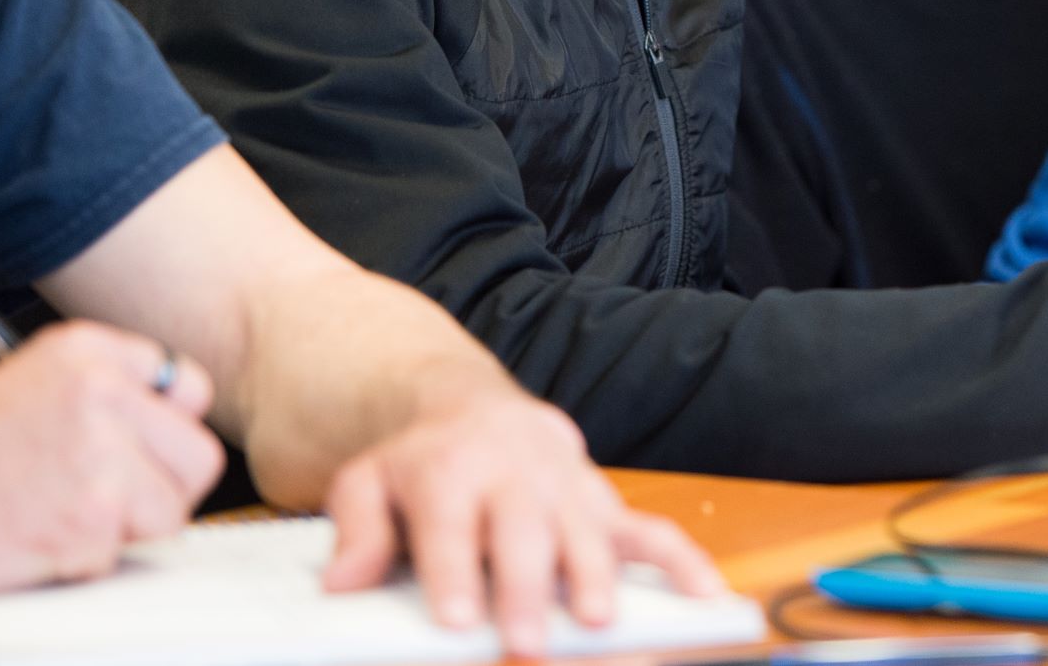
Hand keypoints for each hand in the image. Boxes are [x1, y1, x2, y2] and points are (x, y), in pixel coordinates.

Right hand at [0, 321, 222, 596]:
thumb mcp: (33, 386)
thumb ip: (109, 395)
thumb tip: (179, 425)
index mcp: (90, 349)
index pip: (189, 387)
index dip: (165, 433)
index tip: (136, 451)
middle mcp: (104, 389)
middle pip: (197, 456)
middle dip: (158, 489)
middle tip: (97, 500)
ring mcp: (101, 452)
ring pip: (171, 511)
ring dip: (123, 529)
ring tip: (57, 515)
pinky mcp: (91, 515)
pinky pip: (123, 553)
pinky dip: (85, 559)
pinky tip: (35, 537)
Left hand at [318, 383, 723, 656]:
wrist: (464, 406)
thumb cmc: (416, 462)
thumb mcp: (365, 481)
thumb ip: (356, 530)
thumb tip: (342, 583)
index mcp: (448, 467)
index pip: (449, 525)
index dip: (453, 574)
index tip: (456, 622)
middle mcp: (513, 472)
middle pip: (524, 532)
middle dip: (528, 588)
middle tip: (526, 642)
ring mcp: (566, 484)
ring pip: (589, 531)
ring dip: (596, 580)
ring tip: (598, 625)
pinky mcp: (602, 498)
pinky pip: (651, 528)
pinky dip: (682, 561)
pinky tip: (705, 597)